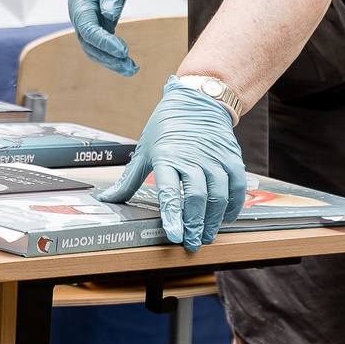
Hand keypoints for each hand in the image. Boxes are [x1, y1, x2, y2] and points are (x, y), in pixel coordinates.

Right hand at [67, 0, 140, 76]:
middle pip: (89, 44)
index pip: (88, 28)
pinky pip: (104, 43)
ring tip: (131, 69)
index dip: (104, 42)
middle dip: (108, 57)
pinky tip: (127, 61)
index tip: (122, 50)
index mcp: (79, 2)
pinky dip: (114, 54)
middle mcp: (81, 14)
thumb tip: (109, 14)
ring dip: (111, 60)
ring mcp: (89, 19)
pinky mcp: (100, 21)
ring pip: (95, 48)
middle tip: (129, 66)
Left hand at [99, 78, 247, 247]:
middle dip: (195, 225)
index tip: (175, 236)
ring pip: (218, 194)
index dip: (172, 216)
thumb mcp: (144, 150)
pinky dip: (234, 205)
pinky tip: (225, 218)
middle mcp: (192, 156)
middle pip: (197, 197)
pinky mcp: (231, 156)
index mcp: (166, 156)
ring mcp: (214, 156)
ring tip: (206, 235)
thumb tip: (107, 199)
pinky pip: (237, 185)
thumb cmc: (166, 126)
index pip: (168, 191)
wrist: (197, 99)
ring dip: (213, 220)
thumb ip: (129, 180)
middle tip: (191, 244)